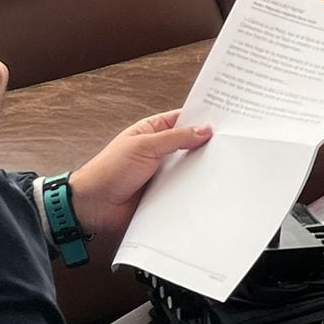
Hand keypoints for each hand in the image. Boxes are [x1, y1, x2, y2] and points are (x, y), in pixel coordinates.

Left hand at [67, 109, 214, 242]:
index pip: (183, 119)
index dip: (202, 117)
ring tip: (225, 164)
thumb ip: (176, 138)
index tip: (226, 117)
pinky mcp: (164, 194)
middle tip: (231, 142)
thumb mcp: (144, 146)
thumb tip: (204, 129)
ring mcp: (162, 173)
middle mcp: (159, 151)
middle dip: (206, 144)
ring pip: (189, 167)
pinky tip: (209, 188)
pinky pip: (184, 189)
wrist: (92, 206)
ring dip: (201, 168)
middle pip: (190, 144)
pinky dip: (194, 189)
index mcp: (152, 131)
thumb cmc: (109, 170)